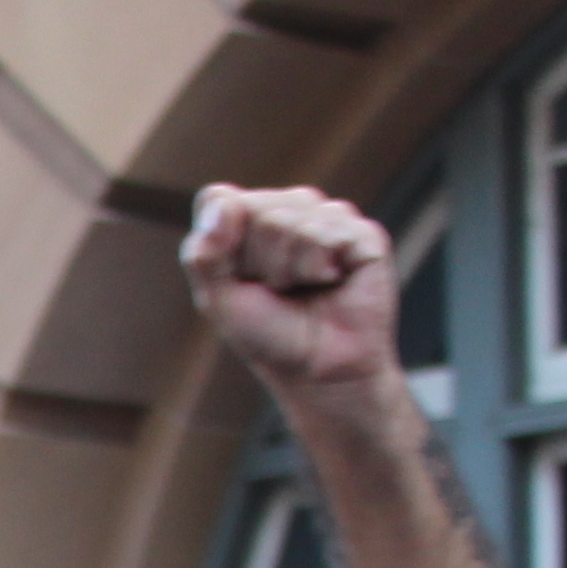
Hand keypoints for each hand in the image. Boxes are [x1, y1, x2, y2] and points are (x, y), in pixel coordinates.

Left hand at [183, 183, 402, 400]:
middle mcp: (288, 209)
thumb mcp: (217, 298)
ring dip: (289, 268)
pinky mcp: (362, 233)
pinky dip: (320, 267)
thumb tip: (223, 202)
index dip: (221, 243)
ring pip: (290, 219)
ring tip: (302, 287)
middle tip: (276, 289)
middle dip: (258, 261)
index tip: (237, 277)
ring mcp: (327, 218)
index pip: (218, 200)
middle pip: (255, 209)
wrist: (316, 367)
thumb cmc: (267, 333)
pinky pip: (330, 232)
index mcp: (247, 220)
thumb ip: (204, 253)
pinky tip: (330, 281)